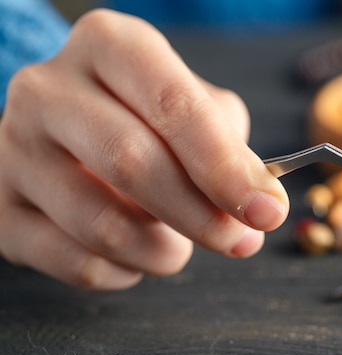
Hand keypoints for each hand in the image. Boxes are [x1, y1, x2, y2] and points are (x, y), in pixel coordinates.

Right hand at [0, 9, 288, 289]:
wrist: (64, 131)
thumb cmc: (144, 118)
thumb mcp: (195, 109)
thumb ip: (230, 149)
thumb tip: (260, 202)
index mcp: (108, 46)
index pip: (172, 105)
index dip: (225, 166)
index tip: (267, 210)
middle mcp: (48, 89)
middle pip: (133, 163)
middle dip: (203, 216)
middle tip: (240, 241)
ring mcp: (13, 149)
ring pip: (103, 225)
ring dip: (164, 252)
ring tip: (180, 245)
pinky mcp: (0, 209)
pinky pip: (78, 263)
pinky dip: (127, 272)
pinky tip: (138, 255)